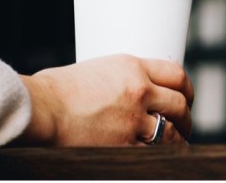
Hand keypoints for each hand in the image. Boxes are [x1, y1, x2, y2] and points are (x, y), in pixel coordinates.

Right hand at [18, 54, 193, 145]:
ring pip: (171, 131)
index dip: (186, 88)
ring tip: (178, 144)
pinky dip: (159, 156)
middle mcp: (139, 90)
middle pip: (179, 103)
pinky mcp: (123, 145)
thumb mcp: (94, 70)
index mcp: (133, 67)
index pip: (176, 74)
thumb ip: (117, 79)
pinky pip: (152, 153)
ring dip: (177, 139)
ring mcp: (133, 119)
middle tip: (185, 123)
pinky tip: (161, 159)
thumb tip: (123, 91)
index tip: (186, 96)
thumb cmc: (53, 90)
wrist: (39, 109)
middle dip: (186, 116)